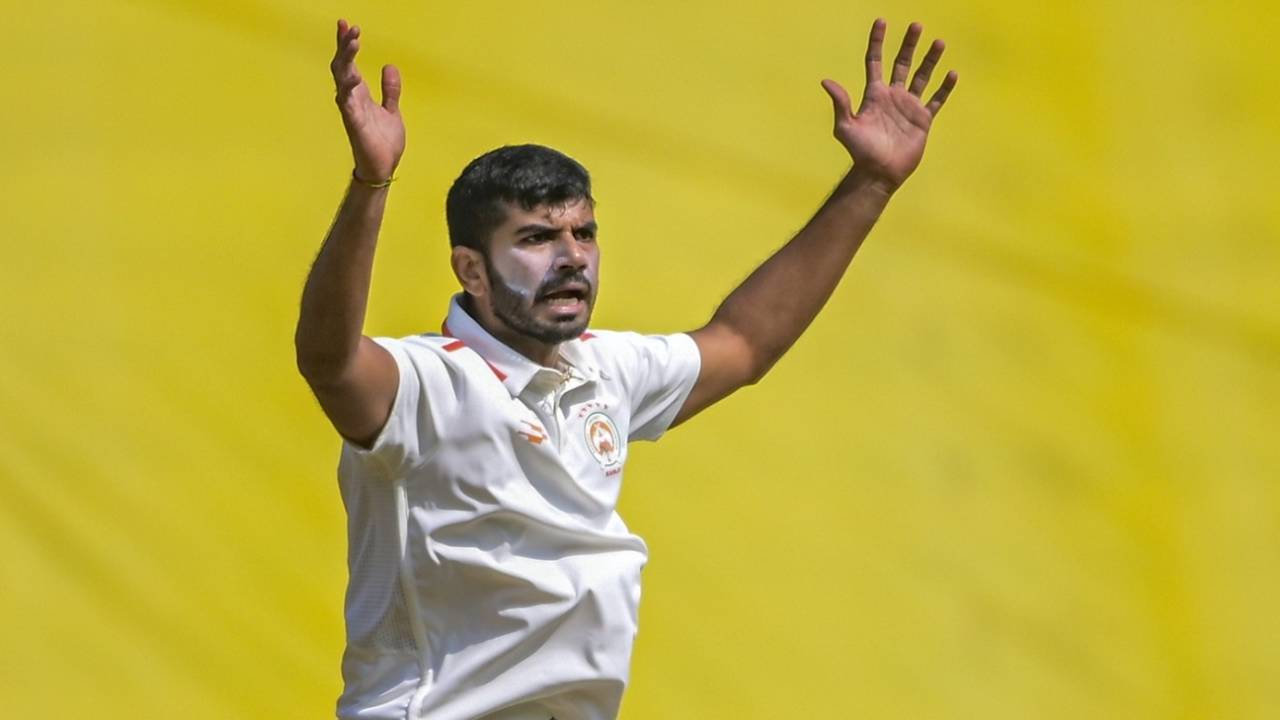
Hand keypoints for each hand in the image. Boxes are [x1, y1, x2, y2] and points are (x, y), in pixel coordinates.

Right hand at [331, 19, 404, 182]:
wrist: (383, 169)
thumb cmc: (383, 142)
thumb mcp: (392, 111)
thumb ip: (390, 90)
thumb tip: (389, 66)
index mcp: (360, 94)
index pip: (350, 63)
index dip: (347, 45)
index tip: (347, 25)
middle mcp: (351, 99)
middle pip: (342, 66)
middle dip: (344, 46)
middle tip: (348, 26)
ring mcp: (351, 110)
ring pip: (342, 79)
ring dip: (346, 60)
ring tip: (353, 42)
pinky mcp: (354, 124)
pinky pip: (347, 104)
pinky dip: (348, 89)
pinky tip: (353, 76)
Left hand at [820, 19, 956, 191]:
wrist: (879, 174)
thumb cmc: (860, 152)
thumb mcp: (846, 127)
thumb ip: (841, 103)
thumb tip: (826, 81)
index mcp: (874, 95)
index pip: (875, 61)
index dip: (877, 42)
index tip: (881, 22)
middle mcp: (892, 97)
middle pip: (902, 64)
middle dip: (909, 44)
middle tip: (916, 25)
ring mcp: (909, 107)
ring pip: (922, 77)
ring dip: (930, 60)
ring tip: (939, 42)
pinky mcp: (923, 120)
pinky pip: (936, 100)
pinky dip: (944, 88)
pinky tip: (951, 74)